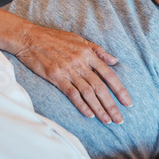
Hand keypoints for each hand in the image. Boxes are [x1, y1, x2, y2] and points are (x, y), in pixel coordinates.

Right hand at [14, 23, 131, 123]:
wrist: (30, 38)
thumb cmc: (54, 38)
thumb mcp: (79, 39)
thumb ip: (97, 50)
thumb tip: (114, 60)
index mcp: (88, 53)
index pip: (109, 74)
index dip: (120, 90)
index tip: (128, 103)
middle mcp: (81, 62)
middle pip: (100, 87)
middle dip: (112, 105)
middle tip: (120, 119)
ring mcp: (68, 70)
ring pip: (88, 93)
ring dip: (99, 108)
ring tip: (107, 121)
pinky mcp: (55, 76)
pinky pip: (71, 93)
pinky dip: (81, 105)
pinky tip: (89, 114)